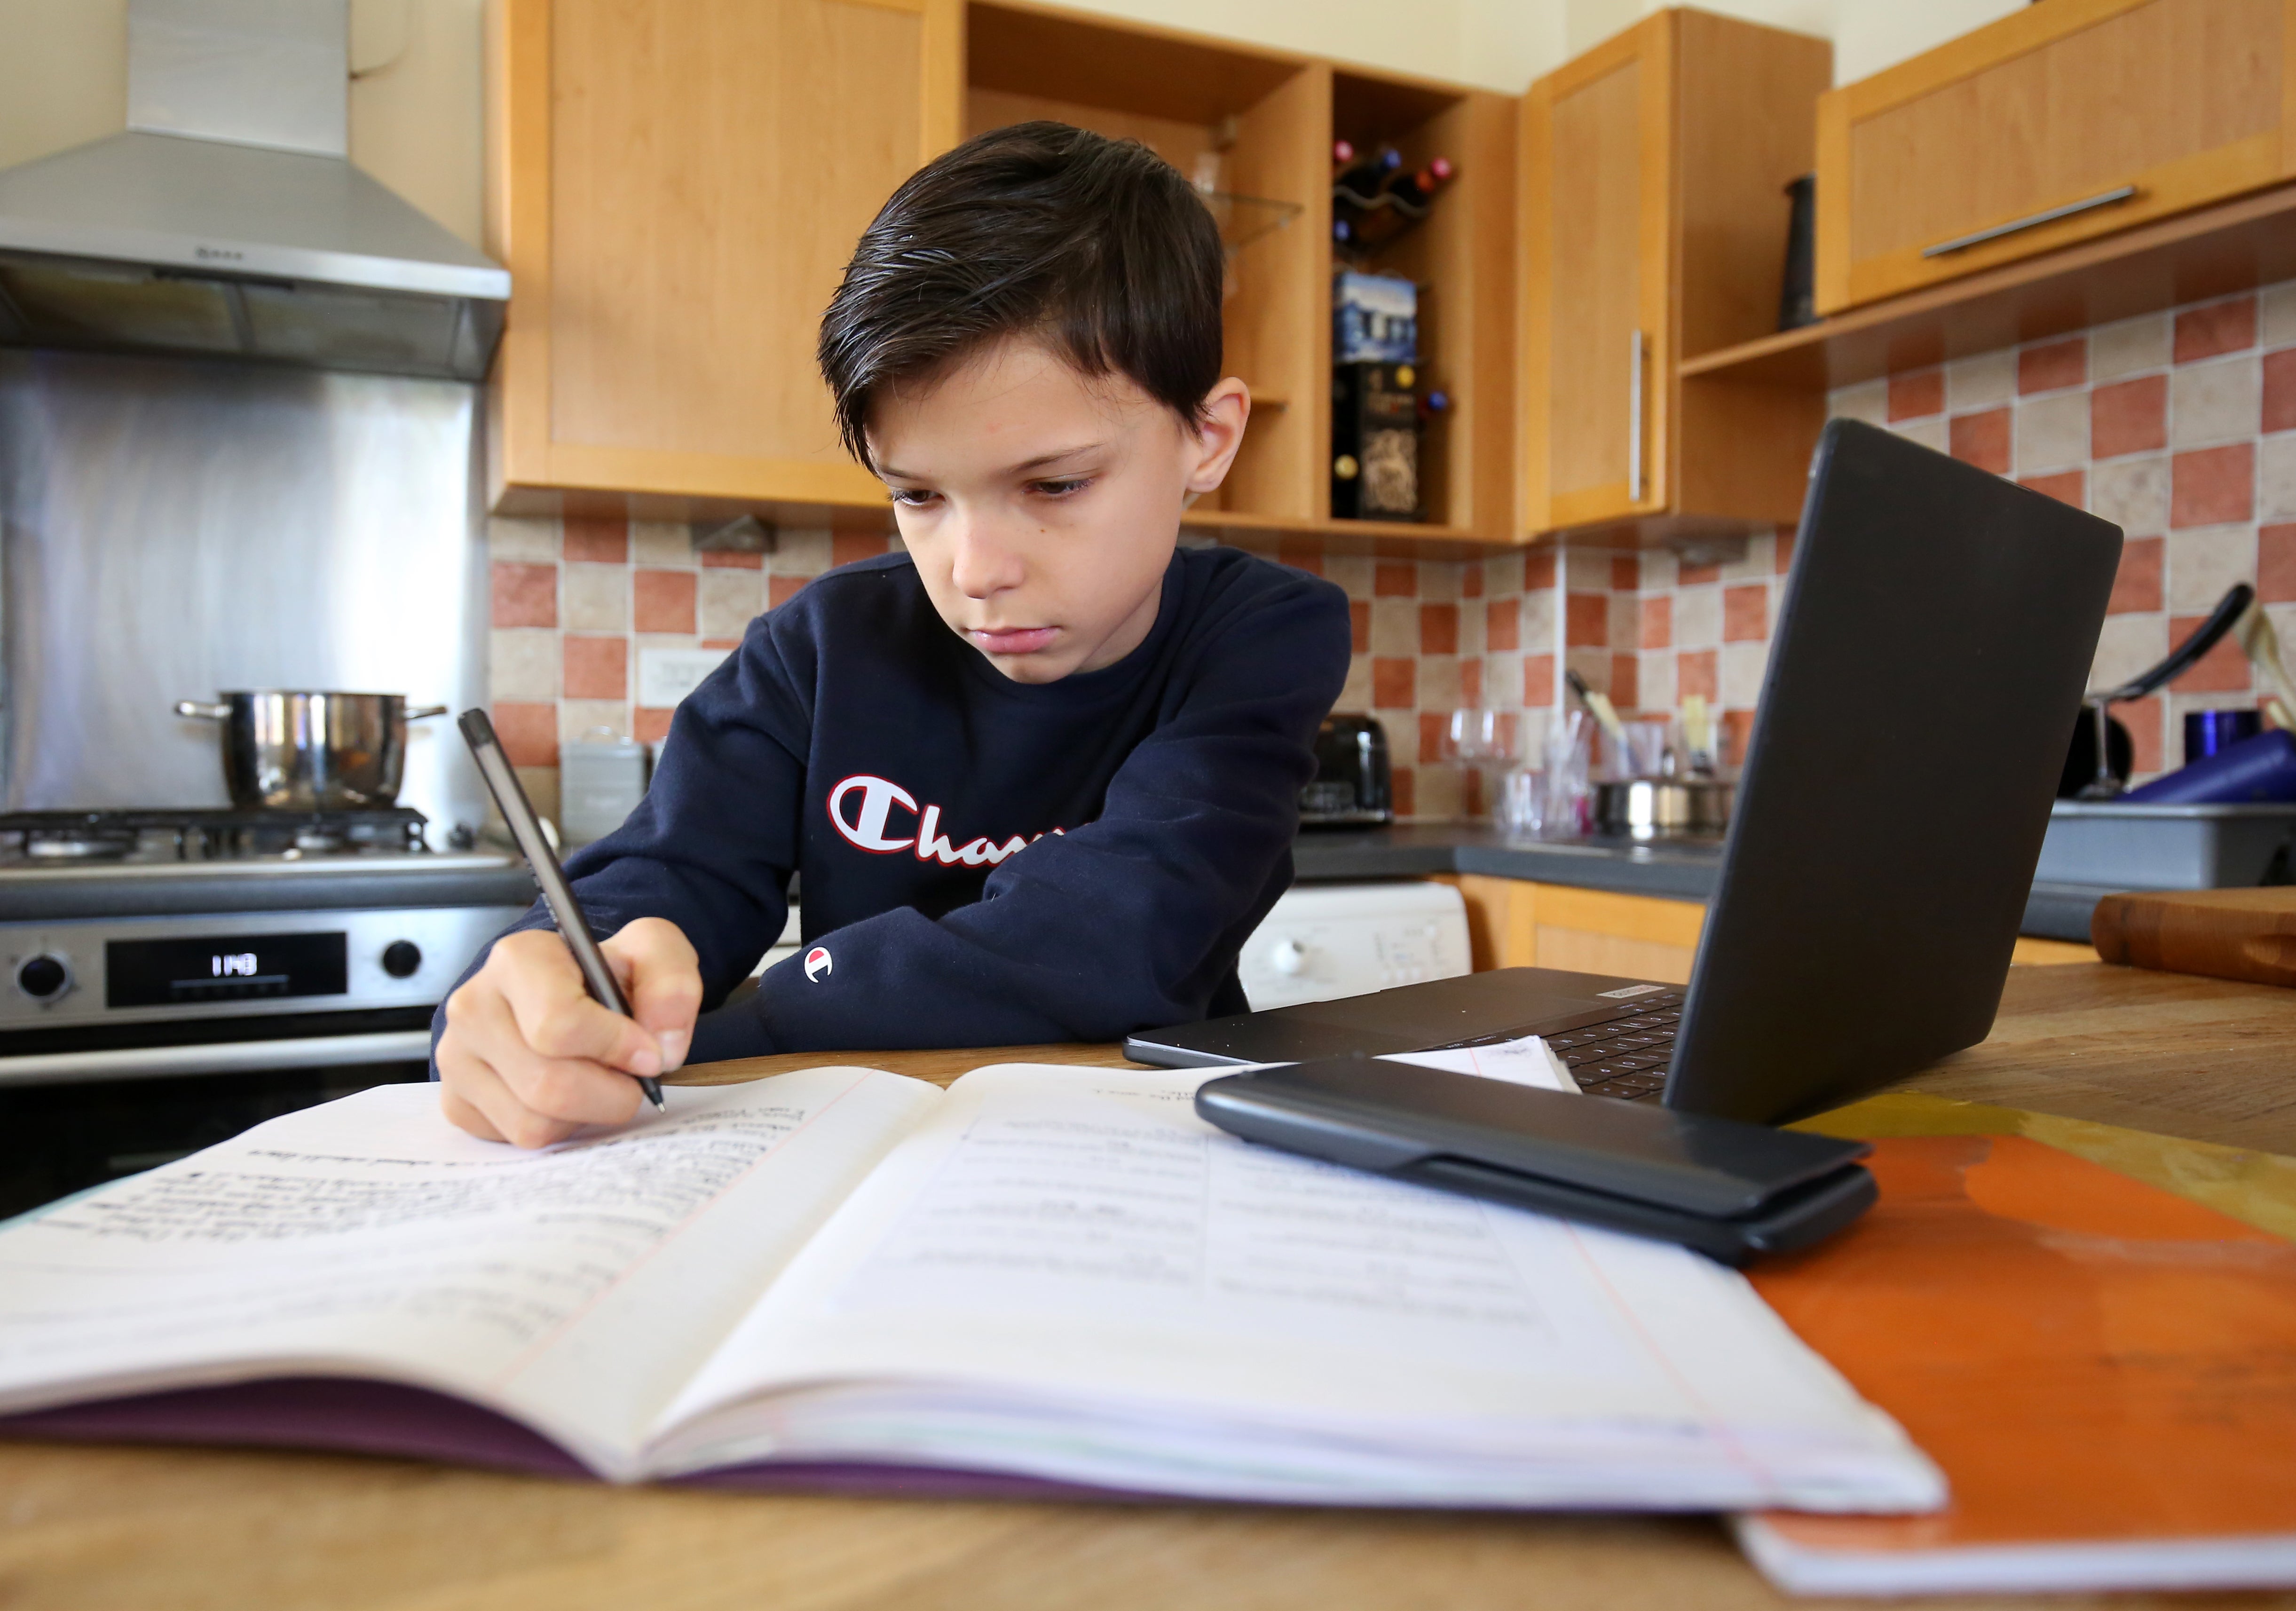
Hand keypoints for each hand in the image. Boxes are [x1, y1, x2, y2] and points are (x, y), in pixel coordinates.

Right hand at [436, 918, 702, 1147]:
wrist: (566, 994)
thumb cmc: (605, 976)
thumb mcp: (654, 955)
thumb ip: (672, 986)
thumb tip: (663, 1047)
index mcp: (519, 959)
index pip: (559, 1025)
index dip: (616, 1048)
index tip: (648, 1053)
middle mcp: (474, 1006)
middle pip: (548, 1085)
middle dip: (609, 1094)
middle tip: (630, 1078)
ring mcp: (456, 1058)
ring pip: (533, 1122)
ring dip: (584, 1114)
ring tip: (595, 1080)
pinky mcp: (456, 1101)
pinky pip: (515, 1139)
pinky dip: (555, 1128)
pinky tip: (564, 1095)